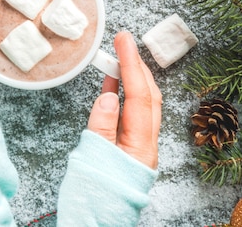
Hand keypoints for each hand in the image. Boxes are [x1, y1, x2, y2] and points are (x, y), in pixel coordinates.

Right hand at [87, 31, 161, 168]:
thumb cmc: (94, 200)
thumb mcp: (92, 163)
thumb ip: (101, 127)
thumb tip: (109, 95)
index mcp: (140, 147)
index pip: (140, 96)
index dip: (131, 65)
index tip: (124, 40)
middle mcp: (146, 146)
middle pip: (149, 96)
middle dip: (137, 66)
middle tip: (123, 41)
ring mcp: (141, 148)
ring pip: (144, 105)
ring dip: (133, 79)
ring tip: (118, 58)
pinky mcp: (132, 150)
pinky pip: (133, 116)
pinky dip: (124, 97)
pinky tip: (113, 87)